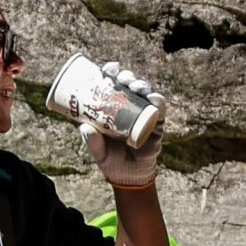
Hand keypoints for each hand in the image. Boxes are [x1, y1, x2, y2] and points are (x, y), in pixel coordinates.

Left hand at [84, 62, 164, 189]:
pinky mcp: (157, 125)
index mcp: (114, 107)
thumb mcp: (97, 149)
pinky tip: (153, 97)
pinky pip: (160, 110)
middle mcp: (131, 107)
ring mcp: (145, 114)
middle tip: (121, 78)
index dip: (113, 72)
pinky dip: (158, 101)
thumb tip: (85, 127)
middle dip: (127, 77)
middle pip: (131, 84)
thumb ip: (91, 140)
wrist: (127, 177)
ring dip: (142, 85)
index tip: (108, 68)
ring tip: (135, 86)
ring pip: (146, 93)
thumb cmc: (110, 158)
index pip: (114, 84)